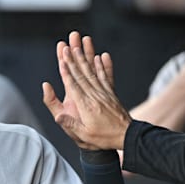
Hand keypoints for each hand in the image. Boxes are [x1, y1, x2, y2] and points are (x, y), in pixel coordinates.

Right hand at [42, 31, 131, 149]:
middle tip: (68, 44)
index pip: (73, 84)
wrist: (127, 137)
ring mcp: (104, 93)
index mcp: (85, 105)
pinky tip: (100, 56)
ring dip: (86, 57)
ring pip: (92, 72)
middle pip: (82, 73)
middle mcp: (95, 96)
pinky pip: (106, 77)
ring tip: (80, 46)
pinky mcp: (111, 94)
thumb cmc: (103, 138)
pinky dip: (102, 65)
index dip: (67, 69)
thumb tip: (57, 115)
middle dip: (74, 58)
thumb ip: (70, 124)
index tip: (62, 57)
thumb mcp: (83, 136)